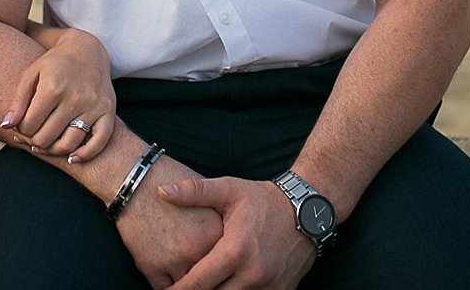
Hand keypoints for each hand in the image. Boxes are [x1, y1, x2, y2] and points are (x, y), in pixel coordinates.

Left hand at [1, 27, 115, 162]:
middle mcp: (74, 98)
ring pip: (68, 144)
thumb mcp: (31, 75)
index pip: (29, 126)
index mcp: (52, 87)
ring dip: (53, 151)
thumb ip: (18, 101)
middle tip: (30, 138)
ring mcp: (93, 106)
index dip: (20, 130)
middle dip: (33, 141)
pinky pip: (99, 142)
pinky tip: (72, 158)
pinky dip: (85, 155)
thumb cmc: (54, 63)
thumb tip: (5, 127)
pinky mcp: (108, 111)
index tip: (21, 127)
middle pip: (46, 138)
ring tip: (45, 145)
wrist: (87, 49)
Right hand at [111, 152, 223, 288]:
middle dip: (207, 280)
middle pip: (209, 279)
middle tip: (204, 278)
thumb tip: (232, 250)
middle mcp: (198, 250)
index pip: (226, 264)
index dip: (223, 269)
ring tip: (188, 281)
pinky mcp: (151, 267)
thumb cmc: (170, 183)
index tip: (220, 271)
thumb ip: (219, 226)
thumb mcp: (204, 198)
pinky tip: (169, 282)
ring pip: (187, 286)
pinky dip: (167, 287)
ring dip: (186, 284)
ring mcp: (174, 260)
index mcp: (216, 233)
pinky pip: (163, 289)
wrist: (134, 179)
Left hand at [156, 174, 316, 289]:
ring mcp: (269, 286)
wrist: (308, 211)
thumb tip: (162, 191)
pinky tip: (227, 289)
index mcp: (235, 250)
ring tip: (203, 288)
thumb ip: (195, 192)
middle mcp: (252, 274)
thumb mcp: (229, 189)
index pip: (197, 282)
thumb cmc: (263, 199)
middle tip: (181, 289)